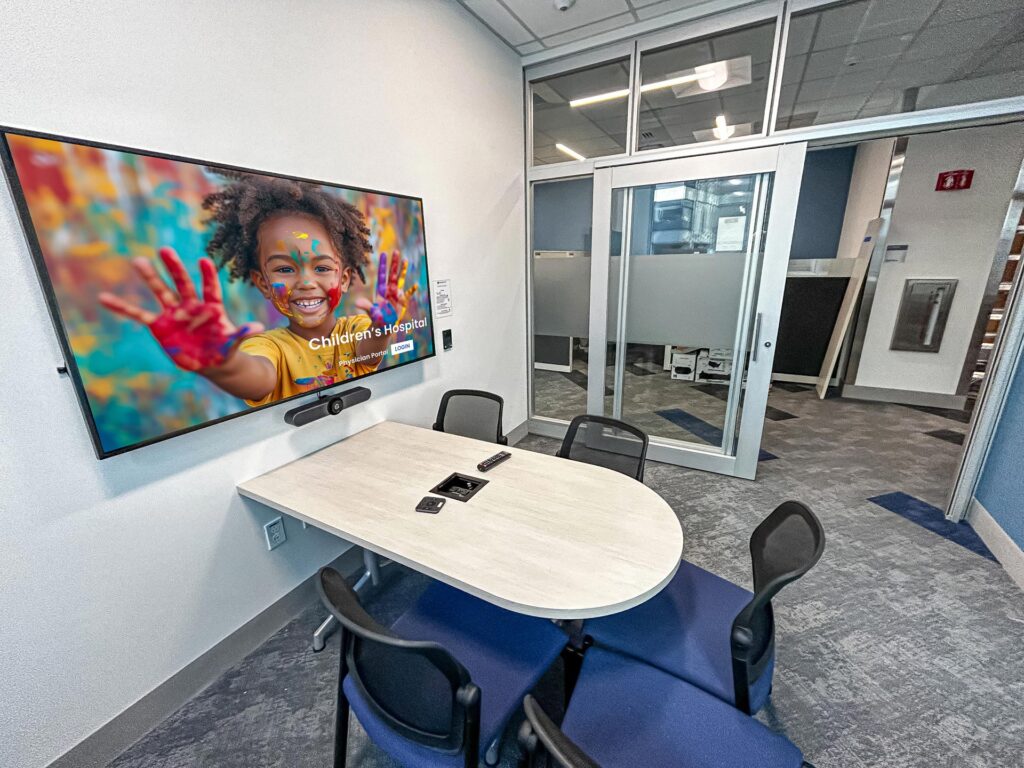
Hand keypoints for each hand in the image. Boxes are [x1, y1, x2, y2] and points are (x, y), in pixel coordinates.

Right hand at [99, 247, 263, 371]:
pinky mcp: (159, 325)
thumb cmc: (224, 348)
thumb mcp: (234, 343)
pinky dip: (123, 308)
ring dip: (150, 278)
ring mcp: (173, 313)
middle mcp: (191, 305)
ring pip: (161, 292)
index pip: (210, 288)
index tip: (204, 260)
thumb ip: (242, 333)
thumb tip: (259, 326)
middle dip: (174, 268)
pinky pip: (139, 315)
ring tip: (139, 261)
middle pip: (182, 283)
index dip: (208, 276)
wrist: (210, 360)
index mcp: (211, 307)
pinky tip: (105, 298)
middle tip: (165, 250)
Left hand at [355, 251, 416, 329]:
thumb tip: (357, 303)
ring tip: (405, 260)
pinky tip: (416, 286)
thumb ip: (366, 306)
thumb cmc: (377, 319)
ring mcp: (397, 295)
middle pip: (392, 274)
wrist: (384, 326)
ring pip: (400, 280)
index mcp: (381, 291)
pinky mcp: (403, 301)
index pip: (382, 275)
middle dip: (394, 263)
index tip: (384, 253)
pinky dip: (412, 290)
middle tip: (396, 251)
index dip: (383, 265)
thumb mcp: (371, 313)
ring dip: (403, 271)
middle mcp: (389, 290)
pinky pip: (408, 294)